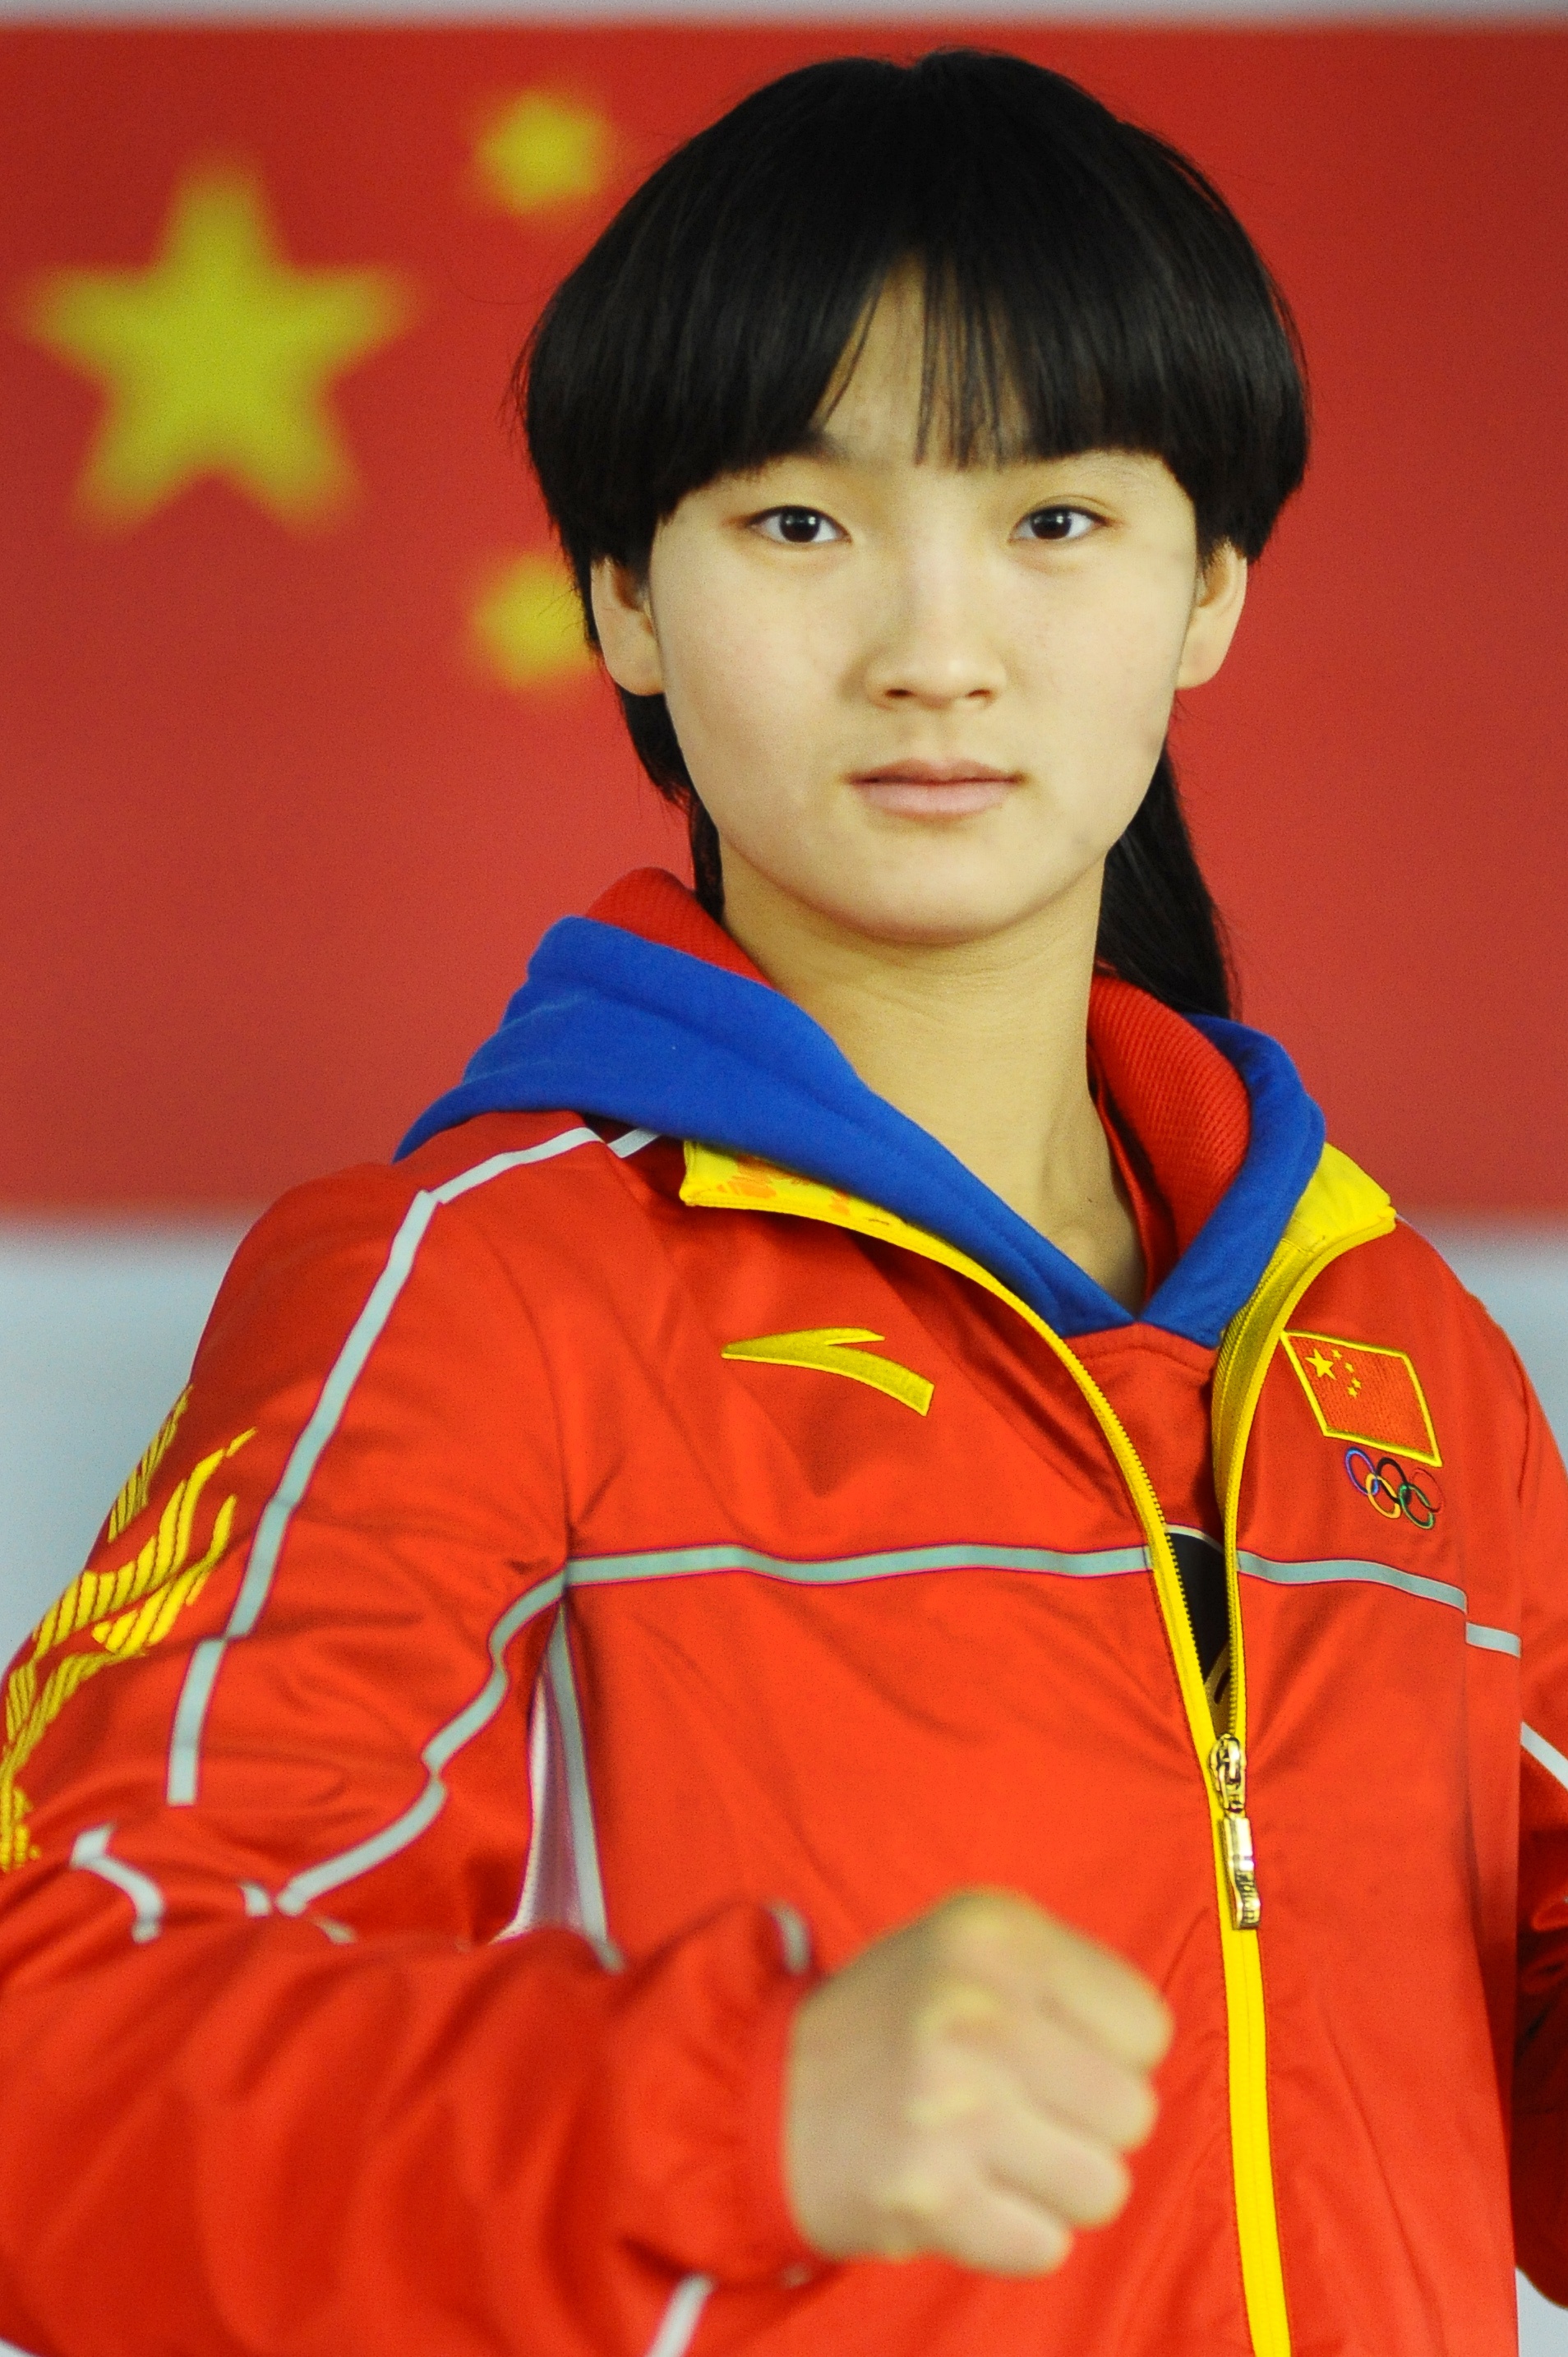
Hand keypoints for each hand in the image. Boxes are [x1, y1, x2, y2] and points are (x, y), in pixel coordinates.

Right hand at [783, 1889, 1170, 2275]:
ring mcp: (953, 2104)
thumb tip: (1151, 2052)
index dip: (1110, 2054)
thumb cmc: (895, 2022)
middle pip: (1133, 2113)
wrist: (758, 2092)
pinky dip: (1012, 2233)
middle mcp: (976, 2008)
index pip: (1146, 2027)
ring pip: (1102, 2188)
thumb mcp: (968, 1947)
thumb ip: (1065, 1978)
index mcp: (995, 1933)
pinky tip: (964, 2191)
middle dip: (1086, 2126)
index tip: (1053, 2055)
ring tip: (995, 2154)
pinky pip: (1044, 2245)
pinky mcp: (929, 2193)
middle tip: (1022, 2112)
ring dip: (1055, 2186)